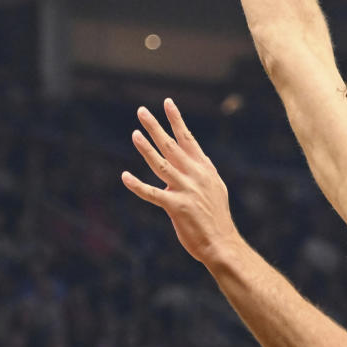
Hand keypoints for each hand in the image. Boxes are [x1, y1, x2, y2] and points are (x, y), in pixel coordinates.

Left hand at [122, 99, 242, 265]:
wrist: (221, 243)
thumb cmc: (216, 218)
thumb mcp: (215, 188)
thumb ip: (204, 171)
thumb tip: (198, 157)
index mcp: (204, 169)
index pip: (188, 139)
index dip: (177, 120)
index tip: (167, 103)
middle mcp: (195, 175)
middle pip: (172, 146)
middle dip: (156, 127)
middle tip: (142, 111)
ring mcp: (186, 190)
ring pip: (161, 164)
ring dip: (147, 149)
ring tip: (135, 134)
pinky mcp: (176, 207)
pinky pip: (152, 194)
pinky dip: (137, 185)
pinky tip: (125, 176)